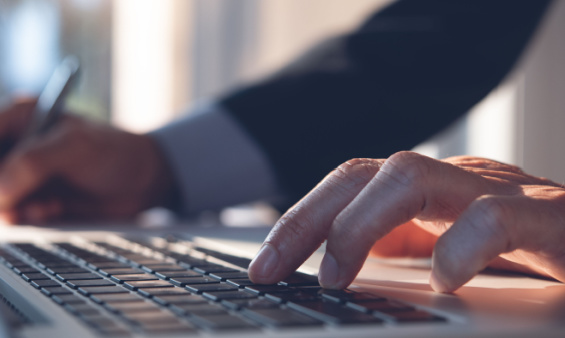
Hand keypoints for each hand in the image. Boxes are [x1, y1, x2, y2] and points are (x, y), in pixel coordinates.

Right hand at [0, 97, 176, 222]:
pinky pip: (10, 215)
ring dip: (10, 207)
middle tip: (16, 204)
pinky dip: (24, 218)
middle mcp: (13, 144)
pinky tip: (50, 211)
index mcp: (18, 118)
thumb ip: (32, 163)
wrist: (141, 181)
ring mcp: (20, 174)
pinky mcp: (31, 200)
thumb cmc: (114, 152)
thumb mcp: (75, 148)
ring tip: (44, 205)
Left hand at [247, 151, 564, 292]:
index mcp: (431, 194)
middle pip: (364, 173)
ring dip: (357, 227)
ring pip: (411, 176)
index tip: (262, 267)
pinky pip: (494, 218)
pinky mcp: (551, 219)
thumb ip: (399, 257)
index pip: (349, 184)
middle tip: (271, 269)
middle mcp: (457, 182)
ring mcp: (501, 193)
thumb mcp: (448, 258)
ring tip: (335, 277)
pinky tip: (443, 282)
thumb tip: (335, 278)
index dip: (299, 220)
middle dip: (306, 219)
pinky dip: (457, 249)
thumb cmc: (529, 264)